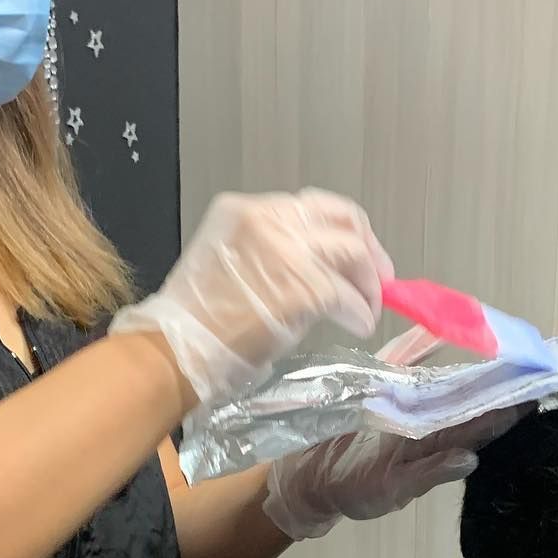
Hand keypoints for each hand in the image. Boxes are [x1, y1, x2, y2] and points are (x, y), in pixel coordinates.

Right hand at [108, 189, 391, 406]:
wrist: (176, 349)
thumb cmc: (196, 321)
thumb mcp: (228, 262)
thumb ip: (268, 252)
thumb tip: (317, 268)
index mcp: (243, 210)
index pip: (310, 208)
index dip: (342, 230)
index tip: (357, 253)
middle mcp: (267, 220)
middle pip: (341, 219)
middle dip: (368, 248)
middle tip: (380, 277)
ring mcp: (288, 252)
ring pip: (352, 253)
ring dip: (369, 284)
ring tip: (368, 308)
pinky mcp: (304, 288)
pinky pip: (348, 295)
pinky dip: (360, 312)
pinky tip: (358, 325)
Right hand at [261, 328, 516, 541]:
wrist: (305, 476)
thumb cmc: (352, 487)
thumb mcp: (392, 489)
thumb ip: (429, 473)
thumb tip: (471, 460)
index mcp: (433, 444)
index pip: (478, 422)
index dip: (508, 408)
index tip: (540, 391)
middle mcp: (424, 419)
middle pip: (469, 395)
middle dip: (501, 380)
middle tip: (535, 356)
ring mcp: (401, 399)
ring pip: (442, 376)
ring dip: (471, 360)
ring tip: (501, 341)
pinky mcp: (377, 382)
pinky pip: (402, 358)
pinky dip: (420, 342)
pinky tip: (439, 325)